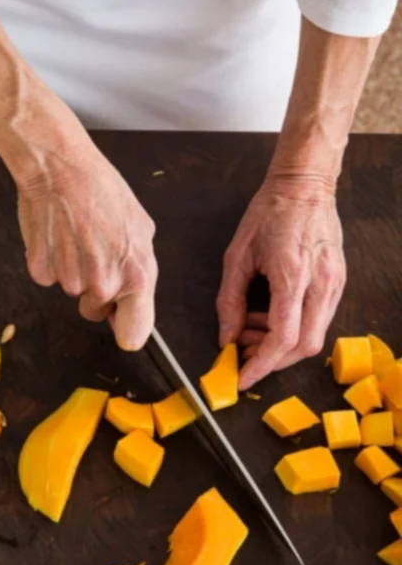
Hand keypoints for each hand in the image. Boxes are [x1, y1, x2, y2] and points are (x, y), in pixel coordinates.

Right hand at [16, 142, 157, 349]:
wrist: (60, 169)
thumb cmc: (102, 191)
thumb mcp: (140, 228)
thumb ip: (139, 269)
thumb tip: (133, 300)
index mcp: (136, 275)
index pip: (135, 333)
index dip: (126, 328)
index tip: (120, 320)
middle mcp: (104, 284)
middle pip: (95, 309)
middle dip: (95, 289)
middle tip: (93, 252)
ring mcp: (70, 279)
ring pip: (71, 290)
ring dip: (72, 270)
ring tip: (75, 235)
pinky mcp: (41, 270)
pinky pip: (48, 277)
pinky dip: (50, 261)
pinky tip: (56, 235)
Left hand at [216, 173, 343, 389]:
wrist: (304, 187)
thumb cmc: (268, 214)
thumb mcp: (236, 256)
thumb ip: (229, 300)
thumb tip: (225, 337)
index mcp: (292, 275)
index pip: (282, 337)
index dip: (262, 364)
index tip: (242, 377)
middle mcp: (321, 284)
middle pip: (303, 346)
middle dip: (271, 359)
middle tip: (241, 353)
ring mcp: (335, 284)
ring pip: (313, 336)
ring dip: (279, 344)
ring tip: (247, 329)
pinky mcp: (338, 282)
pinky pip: (318, 320)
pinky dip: (292, 328)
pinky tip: (266, 316)